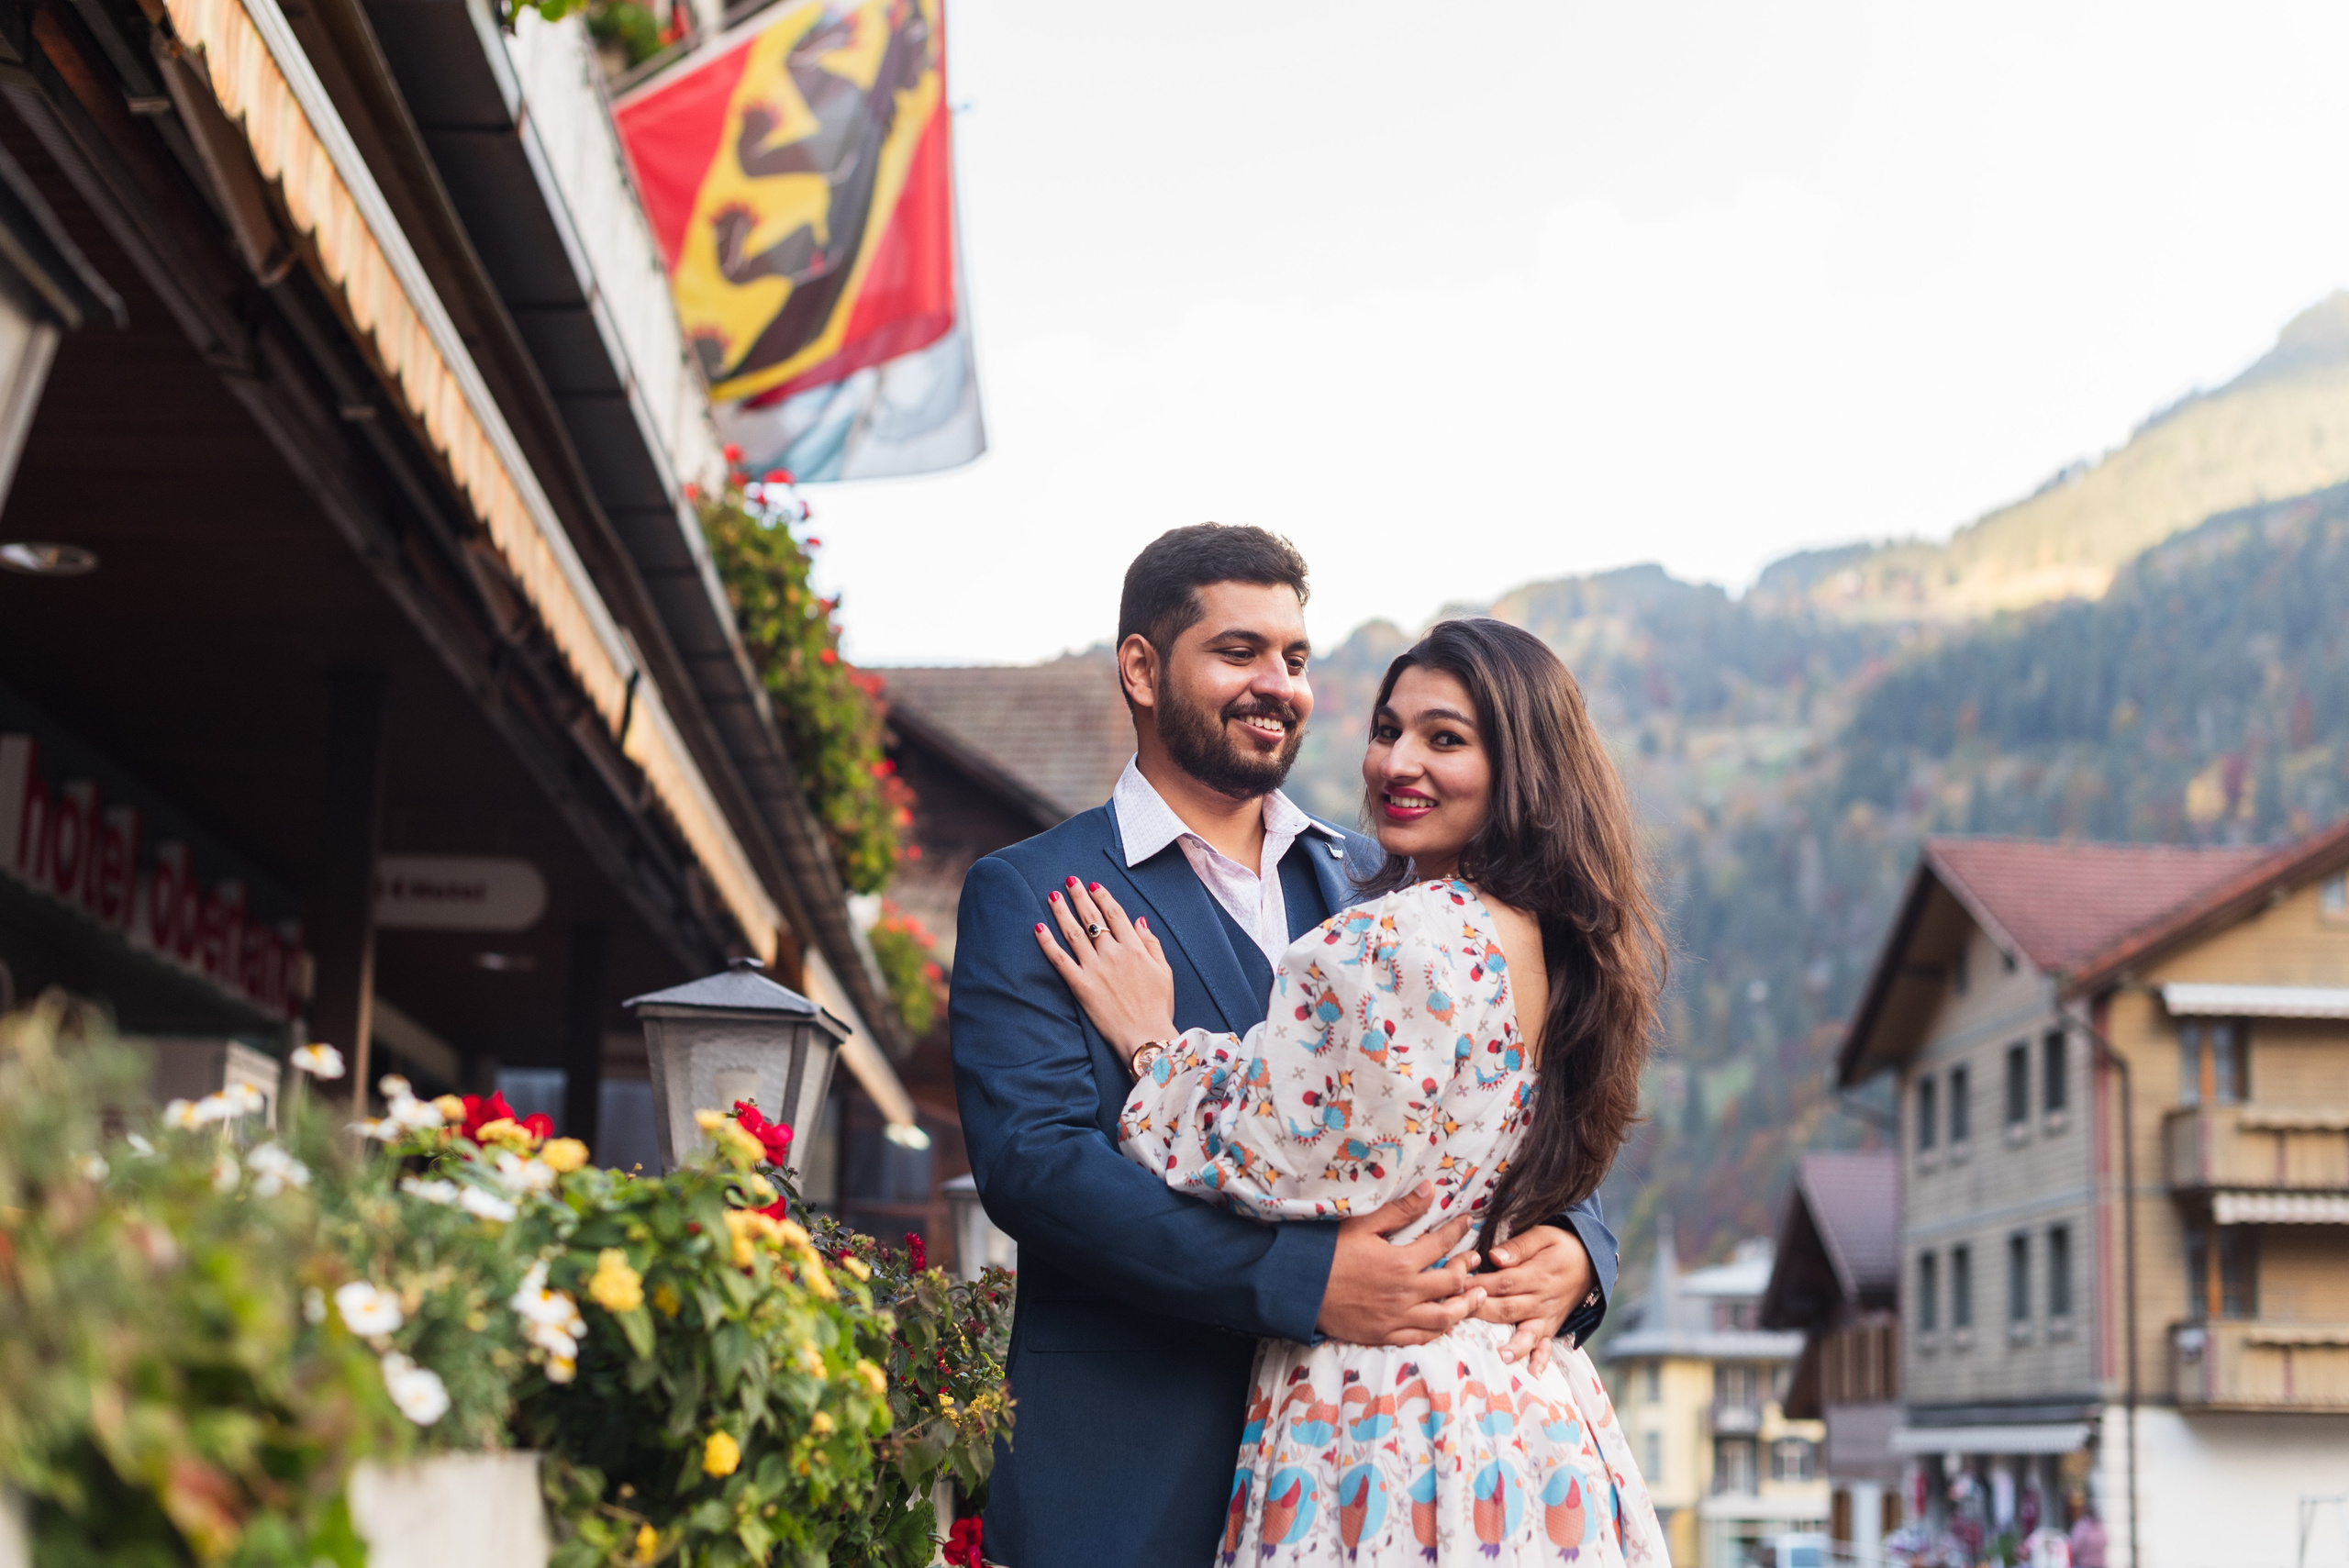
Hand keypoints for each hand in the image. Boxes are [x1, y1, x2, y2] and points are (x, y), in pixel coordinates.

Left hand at [1033, 878, 1177, 1062]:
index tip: (1094, 885)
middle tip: (1069, 881)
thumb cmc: (1158, 1007)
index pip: (1115, 914)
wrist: (1146, 1036)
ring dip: (1062, 912)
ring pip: (1074, 933)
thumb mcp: (1164, 971)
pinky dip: (1048, 944)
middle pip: (1093, 918)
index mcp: (1135, 948)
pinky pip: (1060, 961)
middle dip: (1080, 896)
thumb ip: (1152, 943)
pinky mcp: (1081, 986)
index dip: (1103, 897)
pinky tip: (1038, 929)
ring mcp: (1095, 969)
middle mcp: (1113, 954)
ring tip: (1052, 896)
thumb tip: (1140, 920)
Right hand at [1317, 1183, 1483, 1345]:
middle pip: (1452, 1282)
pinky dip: (1439, 1331)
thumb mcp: (1362, 1224)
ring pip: (1445, 1317)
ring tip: (1476, 1295)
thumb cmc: (1327, 1252)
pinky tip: (1447, 1323)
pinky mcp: (1385, 1335)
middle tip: (1475, 1260)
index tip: (1468, 1223)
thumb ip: (1400, 1210)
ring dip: (1465, 1305)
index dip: (1458, 1231)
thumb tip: (1430, 1189)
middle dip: (1468, 1269)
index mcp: (1401, 1262)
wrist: (1299, 1289)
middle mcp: (1405, 1292)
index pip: (1442, 1244)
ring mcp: (1396, 1317)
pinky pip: (1422, 1337)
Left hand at [1470, 1223, 1592, 1374]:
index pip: (1502, 1282)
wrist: (1592, 1261)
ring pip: (1526, 1332)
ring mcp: (1547, 1316)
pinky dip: (1541, 1361)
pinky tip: (1532, 1374)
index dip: (1478, 1286)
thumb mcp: (1542, 1234)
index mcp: (1536, 1274)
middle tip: (1456, 1316)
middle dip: (1481, 1313)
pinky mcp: (1551, 1327)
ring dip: (1513, 1345)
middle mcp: (1541, 1299)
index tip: (1454, 1288)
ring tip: (1500, 1356)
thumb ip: (1518, 1246)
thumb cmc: (1560, 1245)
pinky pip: (1547, 1347)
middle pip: (1508, 1309)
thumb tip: (1493, 1257)